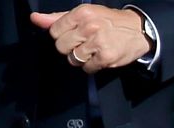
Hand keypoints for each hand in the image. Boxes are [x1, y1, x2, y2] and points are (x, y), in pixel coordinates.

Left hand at [30, 5, 150, 73]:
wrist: (138, 30)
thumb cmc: (109, 22)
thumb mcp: (85, 14)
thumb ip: (59, 18)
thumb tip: (35, 19)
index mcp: (82, 13)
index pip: (55, 31)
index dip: (63, 36)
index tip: (74, 36)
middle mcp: (89, 26)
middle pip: (62, 46)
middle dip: (71, 48)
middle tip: (84, 44)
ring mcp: (98, 42)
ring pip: (74, 58)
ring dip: (82, 59)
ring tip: (93, 51)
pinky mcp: (106, 57)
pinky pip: (88, 68)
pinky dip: (93, 66)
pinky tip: (101, 58)